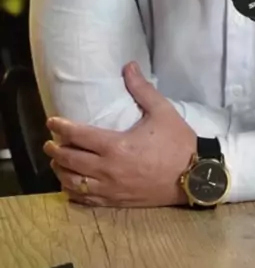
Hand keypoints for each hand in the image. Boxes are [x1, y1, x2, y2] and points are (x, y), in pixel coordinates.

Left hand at [43, 62, 196, 206]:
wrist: (194, 177)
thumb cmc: (177, 142)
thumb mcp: (162, 111)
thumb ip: (142, 89)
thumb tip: (129, 65)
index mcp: (116, 146)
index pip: (79, 135)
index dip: (62, 128)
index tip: (51, 122)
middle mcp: (108, 169)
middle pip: (70, 161)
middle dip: (55, 151)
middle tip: (48, 144)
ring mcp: (111, 188)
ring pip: (74, 183)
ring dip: (61, 172)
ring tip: (56, 163)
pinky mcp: (117, 202)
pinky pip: (87, 200)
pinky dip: (73, 193)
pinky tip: (69, 187)